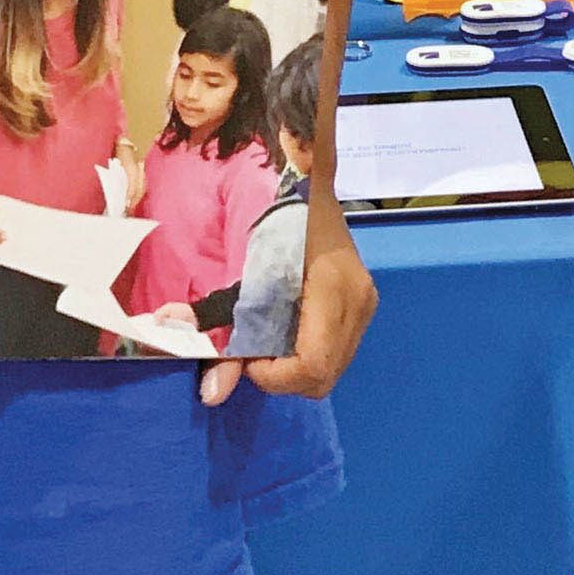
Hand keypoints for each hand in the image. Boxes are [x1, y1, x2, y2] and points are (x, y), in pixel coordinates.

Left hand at [203, 203, 376, 408]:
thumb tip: (209, 392)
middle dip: (281, 377)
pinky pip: (336, 353)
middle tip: (252, 350)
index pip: (313, 366)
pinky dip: (307, 355)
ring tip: (268, 337)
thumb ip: (221, 325)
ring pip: (331, 370)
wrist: (308, 182)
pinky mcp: (362, 306)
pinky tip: (287, 329)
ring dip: (294, 368)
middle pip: (323, 377)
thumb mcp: (243, 269)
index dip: (274, 376)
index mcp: (332, 290)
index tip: (247, 356)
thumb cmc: (274, 219)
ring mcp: (364, 306)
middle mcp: (357, 304)